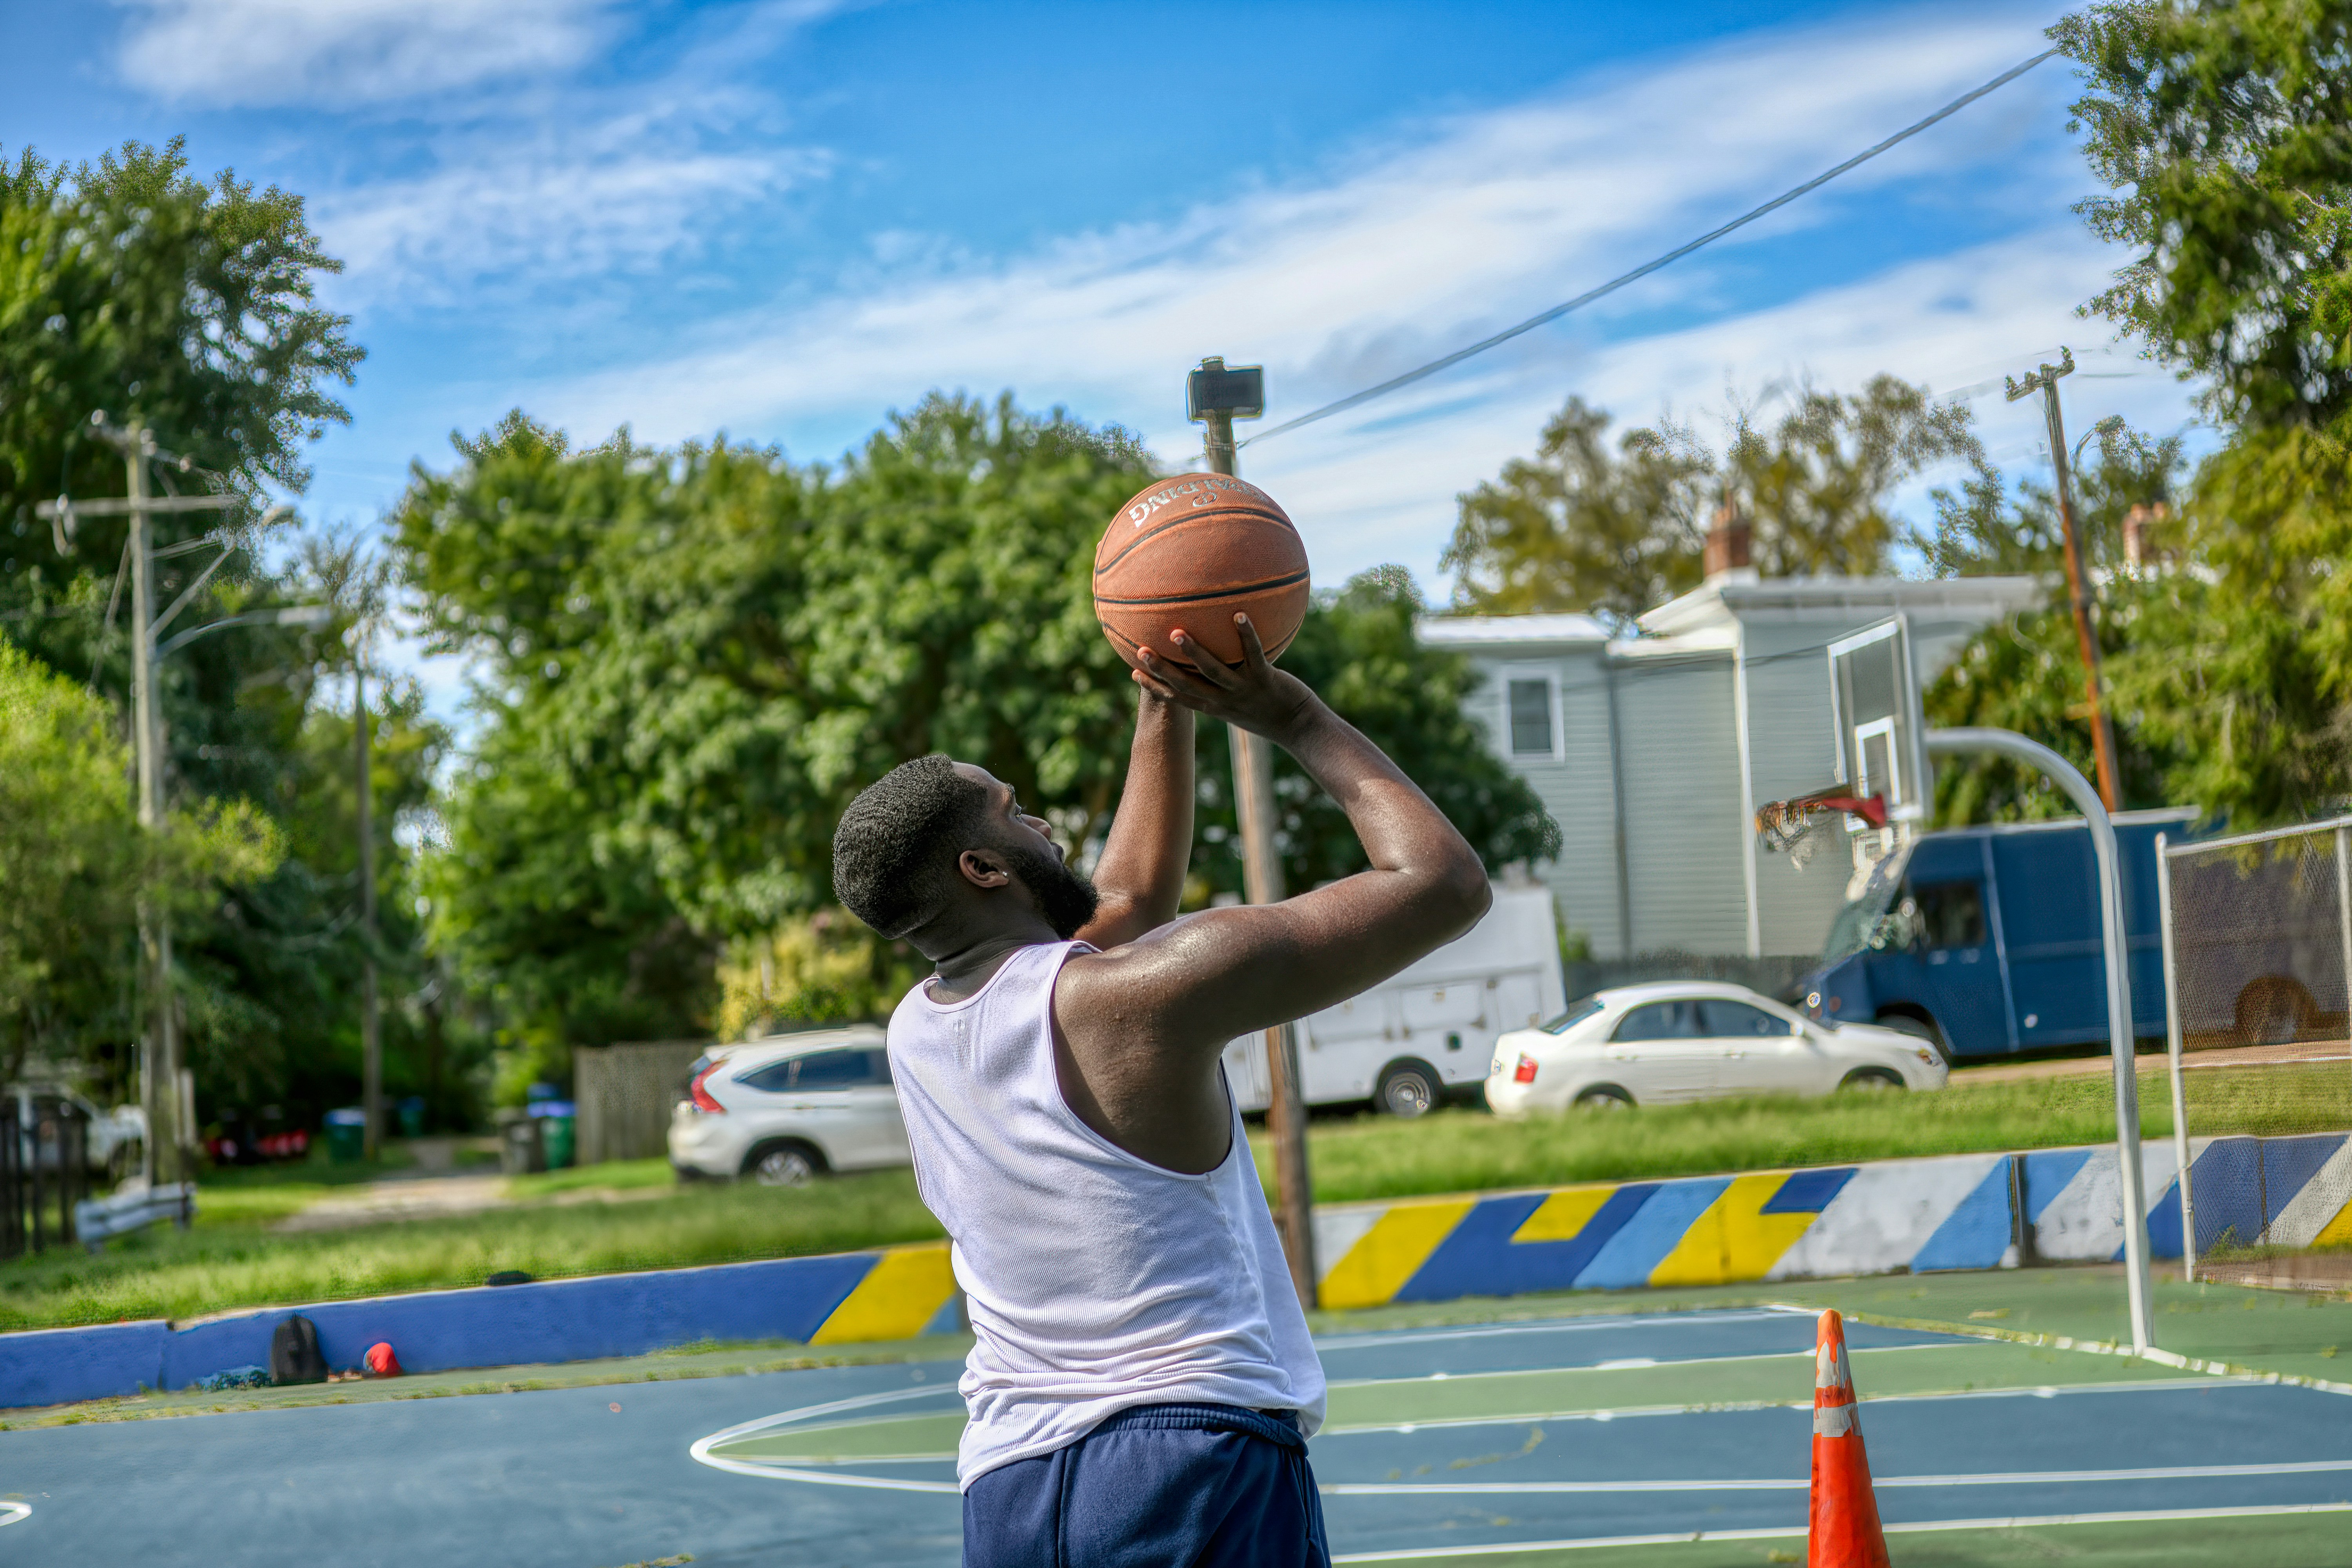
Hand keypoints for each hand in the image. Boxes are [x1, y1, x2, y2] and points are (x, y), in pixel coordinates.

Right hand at [1131, 614, 1318, 741]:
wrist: (1299, 727)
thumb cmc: (1268, 711)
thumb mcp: (1240, 703)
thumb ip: (1223, 685)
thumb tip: (1208, 661)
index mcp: (1214, 707)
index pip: (1178, 697)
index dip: (1155, 685)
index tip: (1133, 671)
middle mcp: (1225, 701)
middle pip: (1186, 685)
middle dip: (1162, 668)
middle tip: (1140, 650)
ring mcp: (1244, 691)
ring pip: (1214, 671)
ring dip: (1194, 652)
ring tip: (1177, 633)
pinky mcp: (1266, 680)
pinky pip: (1254, 654)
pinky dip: (1246, 635)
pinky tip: (1239, 615)